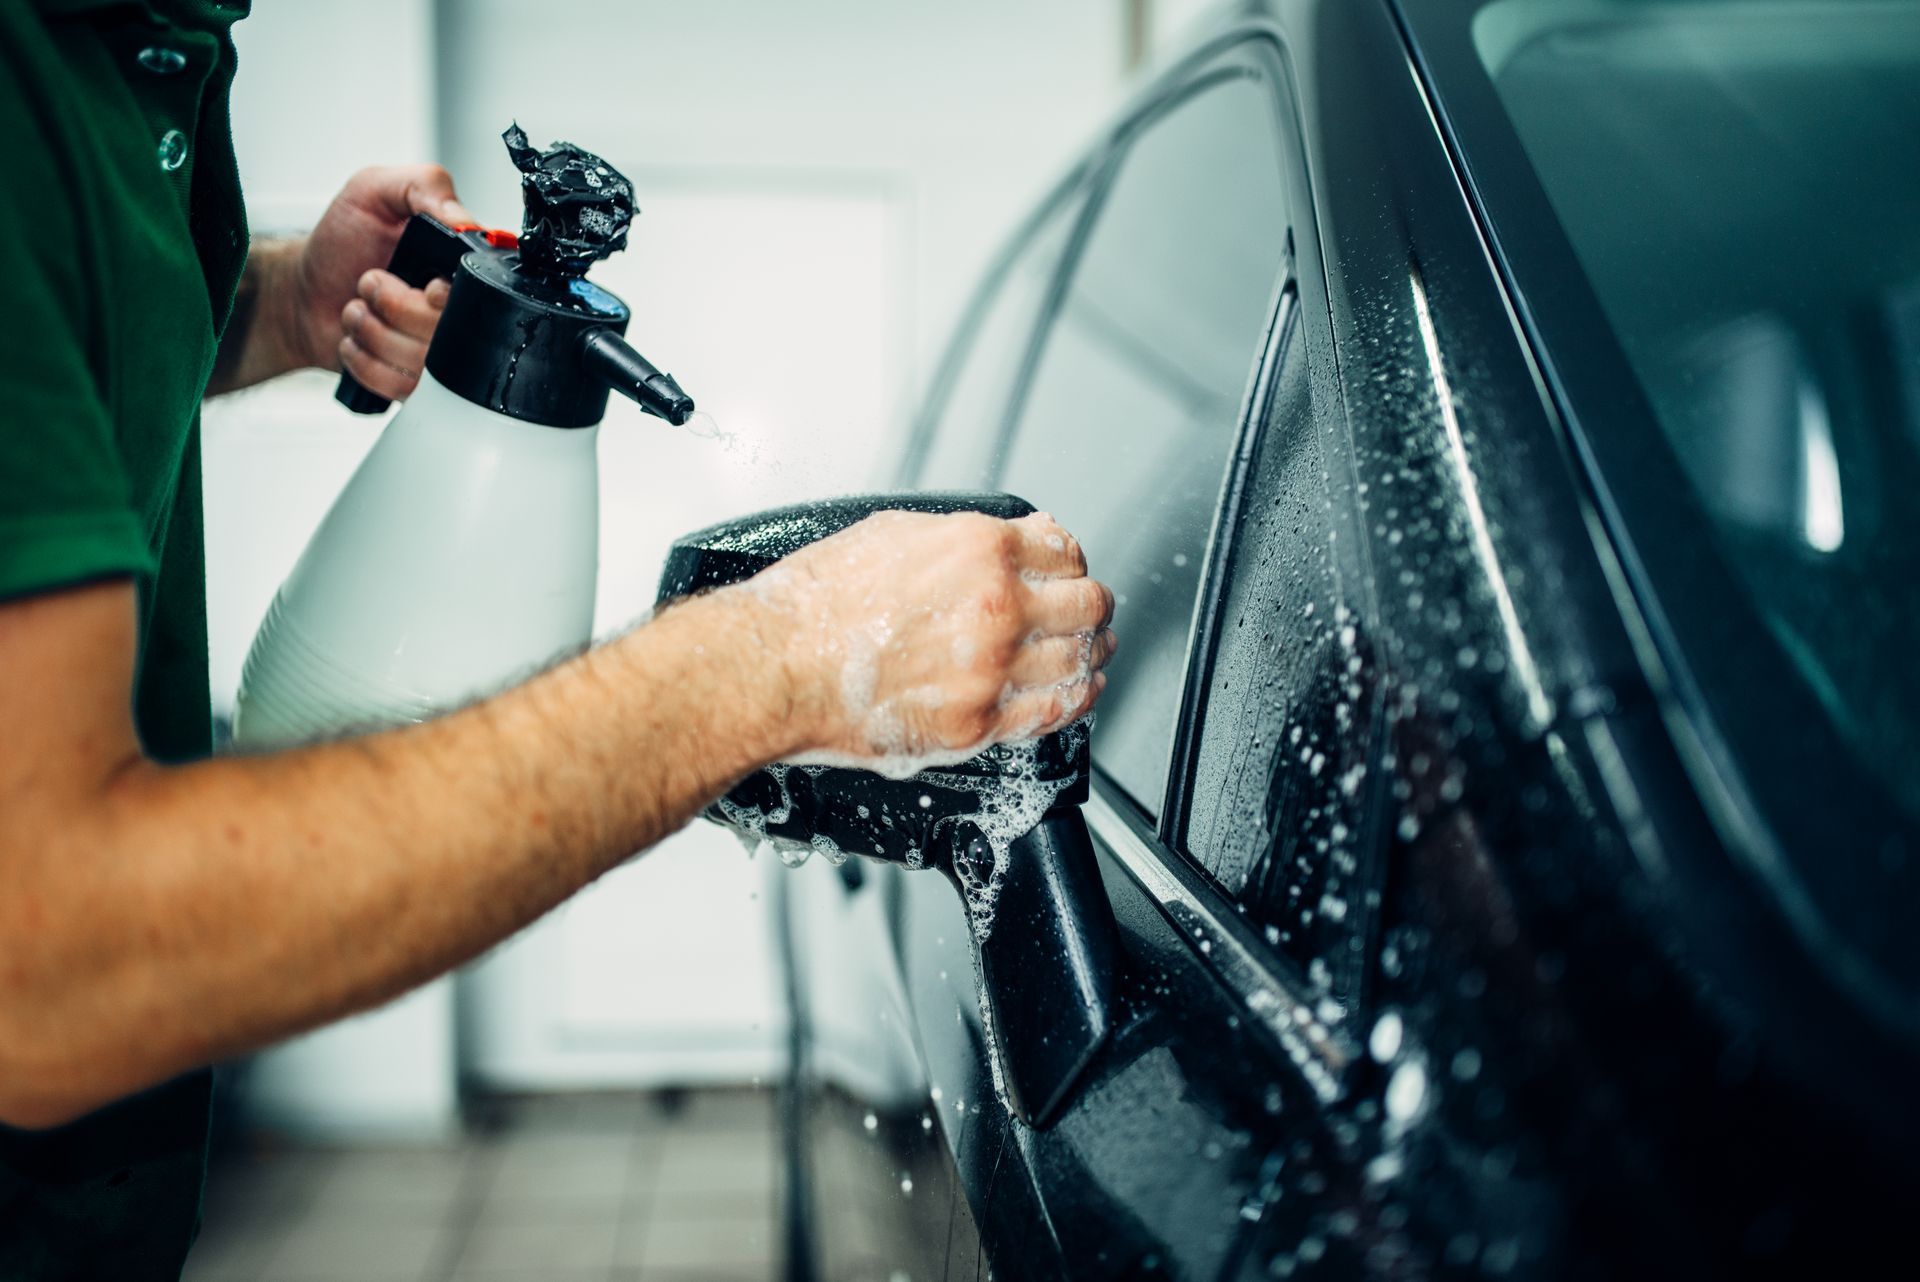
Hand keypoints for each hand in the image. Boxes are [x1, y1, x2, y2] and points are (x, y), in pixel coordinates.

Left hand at [283, 165, 476, 399]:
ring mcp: (438, 354)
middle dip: (395, 306)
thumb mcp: (375, 190)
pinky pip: (403, 388)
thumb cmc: (341, 243)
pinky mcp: (415, 385)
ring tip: (360, 310)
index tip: (423, 284)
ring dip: (375, 333)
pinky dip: (367, 363)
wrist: (302, 292)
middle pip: (453, 333)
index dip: (448, 295)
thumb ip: (424, 185)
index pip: (485, 294)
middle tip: (370, 282)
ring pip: (425, 364)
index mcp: (461, 266)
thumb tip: (464, 220)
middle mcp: (459, 313)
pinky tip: (360, 340)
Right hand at [750, 511, 1117, 769]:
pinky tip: (1078, 690)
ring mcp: (992, 669)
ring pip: (1079, 657)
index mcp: (979, 551)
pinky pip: (1054, 712)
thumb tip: (1014, 536)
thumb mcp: (894, 533)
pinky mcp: (978, 723)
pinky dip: (1077, 698)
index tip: (1065, 569)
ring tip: (1090, 649)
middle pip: (1086, 603)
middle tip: (1085, 609)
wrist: (777, 666)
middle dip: (1089, 604)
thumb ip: (965, 535)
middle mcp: (997, 608)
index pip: (1064, 550)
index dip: (1069, 560)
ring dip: (1090, 650)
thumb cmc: (817, 603)